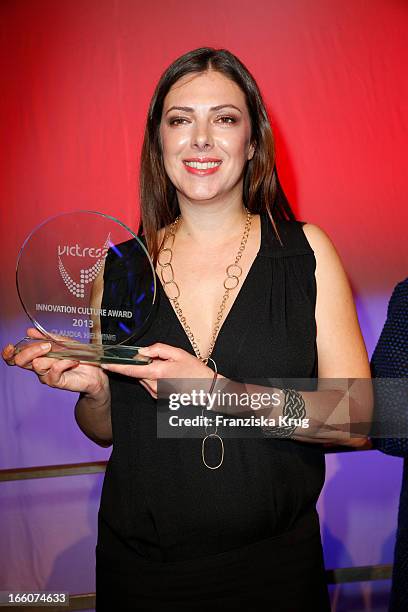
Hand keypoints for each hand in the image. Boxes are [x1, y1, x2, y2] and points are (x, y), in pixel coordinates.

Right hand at [2, 327, 107, 397]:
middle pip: (20, 361)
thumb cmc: (78, 356)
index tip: (10, 346)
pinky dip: (64, 362)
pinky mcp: (56, 382)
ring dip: (53, 356)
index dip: (9, 353)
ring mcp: (46, 376)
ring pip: (37, 364)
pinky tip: (73, 360)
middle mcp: (38, 367)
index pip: (15, 357)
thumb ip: (47, 337)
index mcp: (37, 356)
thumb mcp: (63, 342)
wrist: (94, 372)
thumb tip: (30, 330)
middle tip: (46, 345)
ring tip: (67, 354)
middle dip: (31, 350)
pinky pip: (54, 370)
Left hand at [101, 342, 220, 398]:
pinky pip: (148, 383)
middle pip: (137, 371)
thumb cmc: (194, 370)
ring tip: (168, 368)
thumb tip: (142, 351)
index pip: (131, 370)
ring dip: (149, 370)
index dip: (116, 366)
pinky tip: (168, 375)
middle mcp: (153, 385)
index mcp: (157, 373)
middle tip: (160, 359)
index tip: (104, 364)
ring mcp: (155, 393)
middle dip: (143, 363)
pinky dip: (153, 377)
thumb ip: (157, 349)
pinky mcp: (157, 397)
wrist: (205, 389)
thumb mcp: (178, 353)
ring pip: (143, 377)